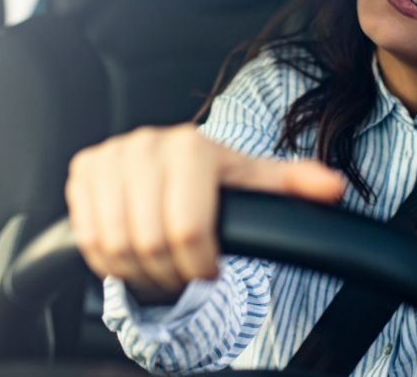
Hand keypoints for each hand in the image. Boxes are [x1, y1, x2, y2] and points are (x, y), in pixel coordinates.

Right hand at [66, 123, 345, 303]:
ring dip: (138, 271)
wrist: (165, 162)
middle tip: (184, 271)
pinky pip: (87, 239)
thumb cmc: (213, 177)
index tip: (212, 269)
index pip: (187, 230)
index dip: (200, 265)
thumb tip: (334, 188)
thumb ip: (293, 184)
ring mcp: (107, 156)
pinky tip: (132, 253)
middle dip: (170, 272)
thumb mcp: (253, 181)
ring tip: (161, 265)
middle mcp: (143, 144)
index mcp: (189, 146)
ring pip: (114, 246)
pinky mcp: (81, 170)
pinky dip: (109, 261)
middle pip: (149, 243)